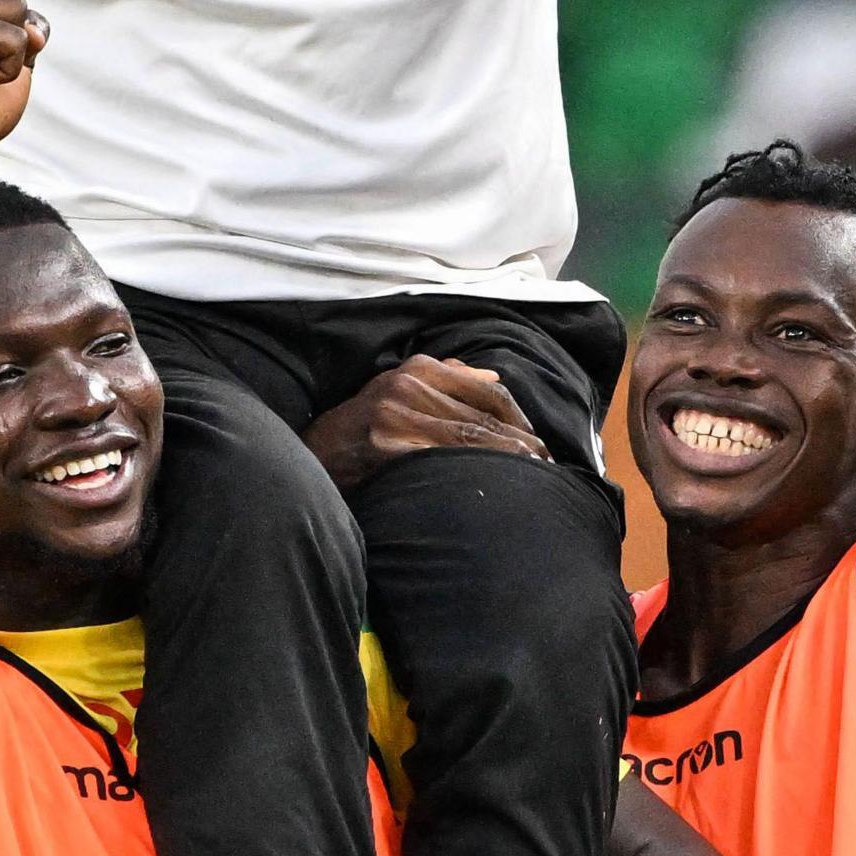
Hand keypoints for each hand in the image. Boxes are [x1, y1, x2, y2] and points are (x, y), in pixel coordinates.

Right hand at [303, 356, 544, 490]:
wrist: (307, 457)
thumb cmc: (357, 429)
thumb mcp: (394, 390)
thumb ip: (444, 380)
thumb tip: (494, 377)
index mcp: (416, 369)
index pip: (488, 391)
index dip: (520, 420)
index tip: (539, 444)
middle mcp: (409, 386)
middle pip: (485, 417)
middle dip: (523, 444)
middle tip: (548, 468)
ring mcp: (397, 416)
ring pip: (472, 439)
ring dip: (510, 461)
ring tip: (535, 480)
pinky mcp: (388, 448)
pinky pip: (445, 461)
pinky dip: (478, 472)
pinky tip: (497, 486)